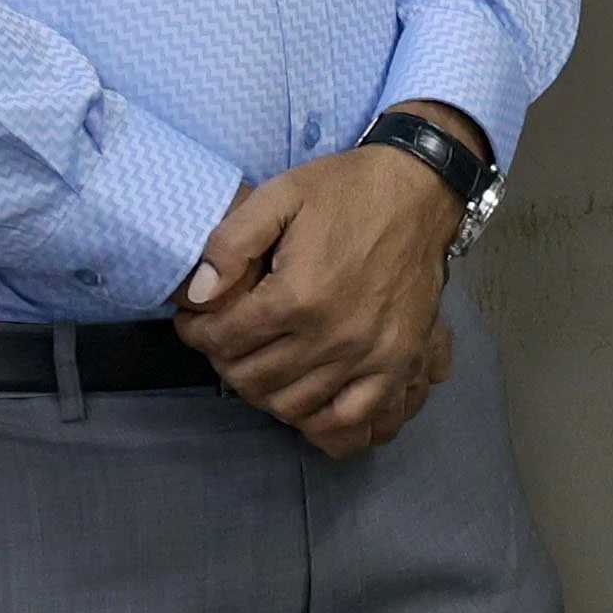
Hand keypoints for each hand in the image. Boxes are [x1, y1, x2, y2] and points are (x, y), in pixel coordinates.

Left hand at [176, 139, 461, 457]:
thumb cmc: (345, 192)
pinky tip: (303, 400)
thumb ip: (231, 244)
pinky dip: (319, 421)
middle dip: (224, 362)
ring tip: (257, 363)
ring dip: (262, 391)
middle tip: (223, 341)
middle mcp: (332, 336)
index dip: (197, 333)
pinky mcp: (396, 364)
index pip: (224, 339)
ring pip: (291, 405)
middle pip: (252, 379)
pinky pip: (350, 418)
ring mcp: (368, 356)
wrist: (419, 194)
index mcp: (298, 295)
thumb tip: (198, 296)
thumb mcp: (279, 196)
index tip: (194, 322)